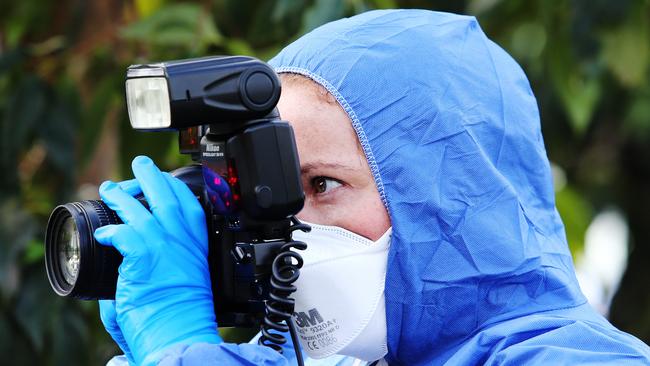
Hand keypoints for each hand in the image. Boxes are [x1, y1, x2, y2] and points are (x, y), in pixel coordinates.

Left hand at [94, 156, 221, 364]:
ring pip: (139, 206)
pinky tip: (102, 235)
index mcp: (197, 243)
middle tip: (140, 164)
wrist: (180, 331)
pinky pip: (120, 231)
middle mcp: (182, 238)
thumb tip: (143, 259)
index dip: (174, 185)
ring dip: (120, 195)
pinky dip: (109, 230)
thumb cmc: (183, 313)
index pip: (190, 202)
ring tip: (108, 188)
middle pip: (166, 193)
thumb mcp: (186, 277)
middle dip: (150, 175)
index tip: (164, 179)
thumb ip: (166, 261)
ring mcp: (163, 243)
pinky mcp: (143, 254)